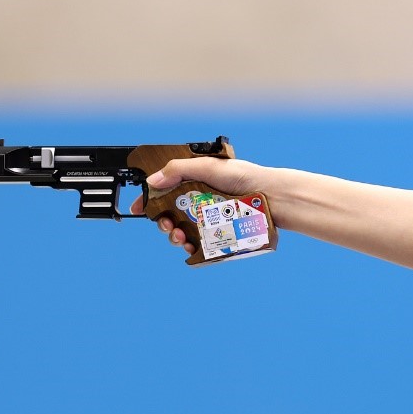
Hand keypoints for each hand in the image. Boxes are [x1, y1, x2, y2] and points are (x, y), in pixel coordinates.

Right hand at [130, 157, 270, 254]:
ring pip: (184, 231)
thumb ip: (179, 170)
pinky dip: (191, 247)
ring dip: (175, 236)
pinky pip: (201, 244)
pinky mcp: (221, 234)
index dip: (150, 200)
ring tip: (178, 237)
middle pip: (172, 214)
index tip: (138, 209)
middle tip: (166, 225)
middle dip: (162, 222)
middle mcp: (202, 201)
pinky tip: (190, 247)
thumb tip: (152, 182)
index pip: (166, 190)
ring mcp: (211, 219)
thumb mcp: (209, 166)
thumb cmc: (247, 177)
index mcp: (196, 182)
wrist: (274, 197)